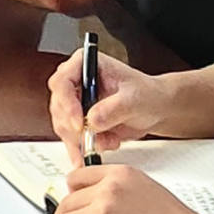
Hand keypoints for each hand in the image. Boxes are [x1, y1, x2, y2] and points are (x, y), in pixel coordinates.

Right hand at [46, 47, 170, 158]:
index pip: (62, 81)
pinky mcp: (78, 121)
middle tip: (91, 138)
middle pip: (58, 106)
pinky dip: (83, 148)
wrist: (154, 109)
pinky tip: (100, 149)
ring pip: (63, 125)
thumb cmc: (146, 94)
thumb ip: (114, 108)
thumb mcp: (134, 98)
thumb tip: (92, 120)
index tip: (78, 123)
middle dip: (73, 126)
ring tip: (108, 141)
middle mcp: (76, 82)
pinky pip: (71, 138)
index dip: (67, 103)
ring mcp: (75, 103)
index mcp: (86, 65)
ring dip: (82, 139)